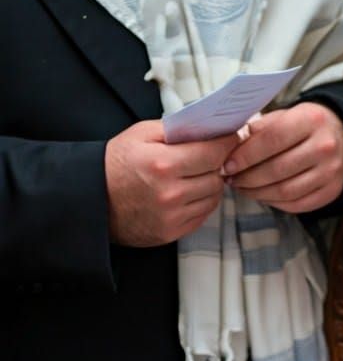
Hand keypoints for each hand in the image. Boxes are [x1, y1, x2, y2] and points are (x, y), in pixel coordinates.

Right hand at [105, 120, 238, 245]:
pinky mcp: (173, 232)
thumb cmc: (117, 163)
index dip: (226, 143)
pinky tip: (189, 191)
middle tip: (210, 156)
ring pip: (214, 197)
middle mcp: (170, 193)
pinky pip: (203, 214)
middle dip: (217, 164)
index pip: (212, 153)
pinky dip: (202, 201)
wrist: (92, 199)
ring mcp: (173, 216)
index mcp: (162, 164)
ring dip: (211, 184)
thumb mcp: (139, 135)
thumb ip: (175, 130)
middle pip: (216, 176)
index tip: (232, 137)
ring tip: (196, 174)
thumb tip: (209, 128)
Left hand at [222, 102, 342, 212]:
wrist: (341, 137)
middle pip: (277, 169)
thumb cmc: (303, 125)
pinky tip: (262, 196)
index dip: (246, 155)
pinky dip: (274, 202)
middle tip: (231, 180)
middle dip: (248, 178)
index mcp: (311, 120)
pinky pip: (297, 204)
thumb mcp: (285, 115)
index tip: (227, 165)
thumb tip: (231, 149)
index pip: (272, 140)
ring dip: (258, 193)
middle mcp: (325, 147)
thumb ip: (261, 129)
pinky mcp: (331, 191)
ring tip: (242, 188)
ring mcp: (331, 172)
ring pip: (286, 191)